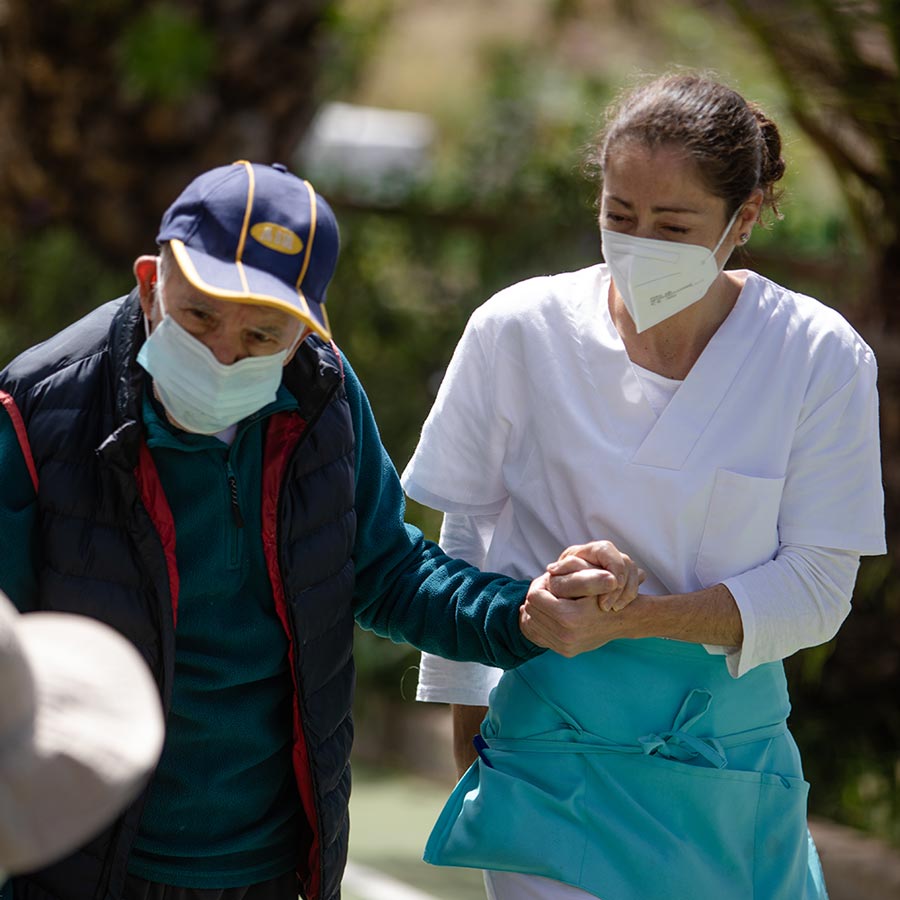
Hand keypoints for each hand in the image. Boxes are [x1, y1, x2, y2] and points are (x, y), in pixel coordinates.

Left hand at [519, 541, 644, 656]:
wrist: (623, 620)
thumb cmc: (605, 593)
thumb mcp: (589, 578)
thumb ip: (569, 572)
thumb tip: (548, 570)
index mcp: (569, 617)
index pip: (534, 597)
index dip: (540, 585)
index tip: (549, 581)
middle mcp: (565, 636)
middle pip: (531, 610)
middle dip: (537, 598)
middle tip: (549, 590)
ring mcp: (565, 646)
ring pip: (532, 623)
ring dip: (538, 611)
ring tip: (551, 601)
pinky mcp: (566, 652)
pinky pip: (540, 636)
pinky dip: (541, 624)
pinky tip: (550, 614)